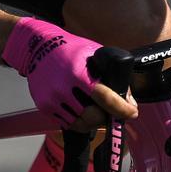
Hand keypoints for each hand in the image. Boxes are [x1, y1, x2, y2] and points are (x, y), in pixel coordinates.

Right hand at [2, 17, 137, 127]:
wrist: (38, 47)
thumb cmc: (70, 48)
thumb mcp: (94, 53)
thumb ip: (112, 75)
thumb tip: (128, 100)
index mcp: (78, 73)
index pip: (105, 98)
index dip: (122, 109)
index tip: (132, 113)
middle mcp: (63, 88)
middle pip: (92, 117)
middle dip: (106, 118)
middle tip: (111, 113)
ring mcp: (52, 99)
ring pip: (80, 124)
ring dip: (92, 122)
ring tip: (97, 113)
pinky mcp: (44, 106)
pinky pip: (66, 123)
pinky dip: (78, 121)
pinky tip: (82, 112)